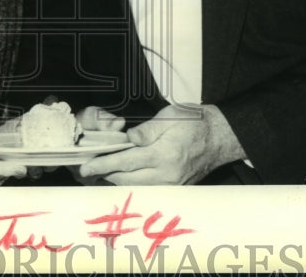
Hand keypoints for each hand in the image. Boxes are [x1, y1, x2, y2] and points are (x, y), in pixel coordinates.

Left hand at [77, 104, 243, 184]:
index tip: (86, 167)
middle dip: (105, 174)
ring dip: (117, 179)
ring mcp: (172, 184)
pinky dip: (132, 183)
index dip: (103, 164)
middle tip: (89, 167)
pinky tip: (124, 174)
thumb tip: (126, 140)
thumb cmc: (195, 122)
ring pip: (135, 187)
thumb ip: (146, 131)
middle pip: (126, 179)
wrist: (219, 137)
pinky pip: (147, 189)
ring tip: (103, 170)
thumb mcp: (169, 117)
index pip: (125, 163)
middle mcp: (167, 175)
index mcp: (164, 155)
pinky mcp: (175, 188)